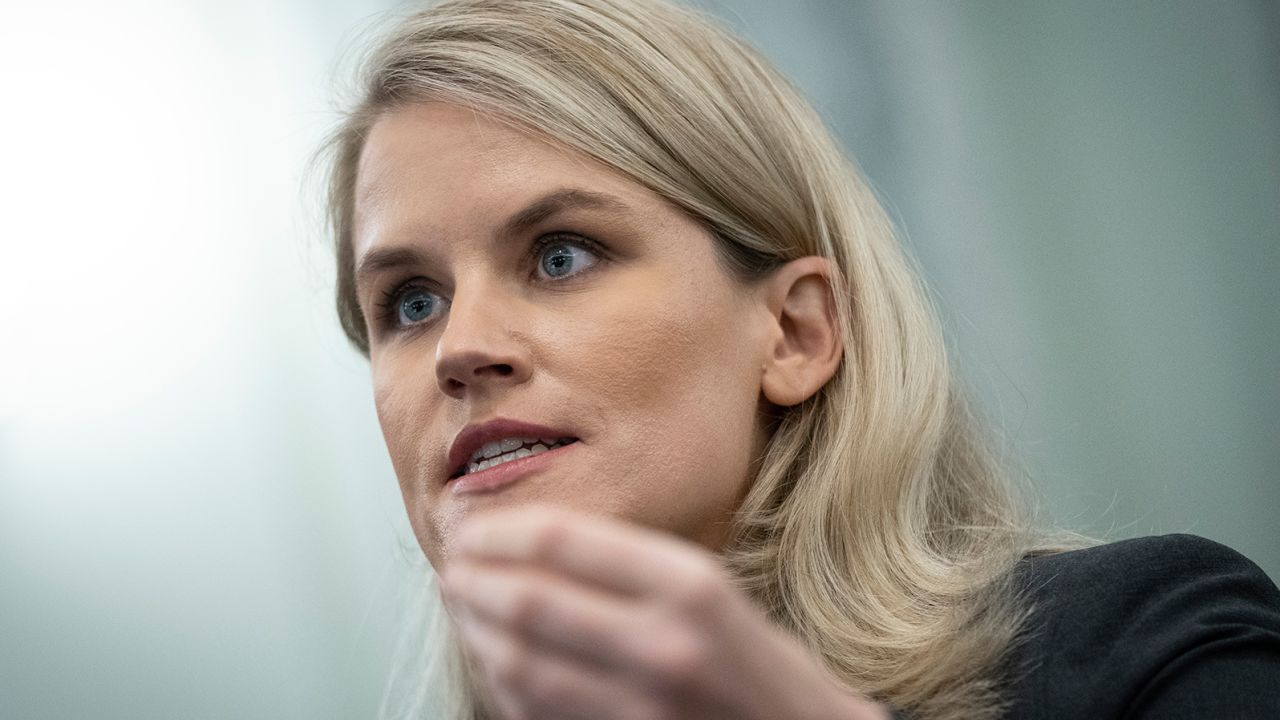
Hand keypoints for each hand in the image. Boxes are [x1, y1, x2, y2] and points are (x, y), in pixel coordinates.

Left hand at [441, 506, 888, 719]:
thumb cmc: (757, 664)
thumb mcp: (708, 590)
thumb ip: (626, 566)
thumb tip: (527, 542)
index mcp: (688, 584)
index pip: (560, 539)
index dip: (497, 528)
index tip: (468, 523)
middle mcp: (663, 643)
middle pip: (526, 599)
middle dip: (469, 578)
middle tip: (448, 563)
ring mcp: (640, 706)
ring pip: (517, 662)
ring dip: (472, 630)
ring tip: (458, 606)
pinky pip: (533, 712)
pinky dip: (499, 681)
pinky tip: (490, 657)